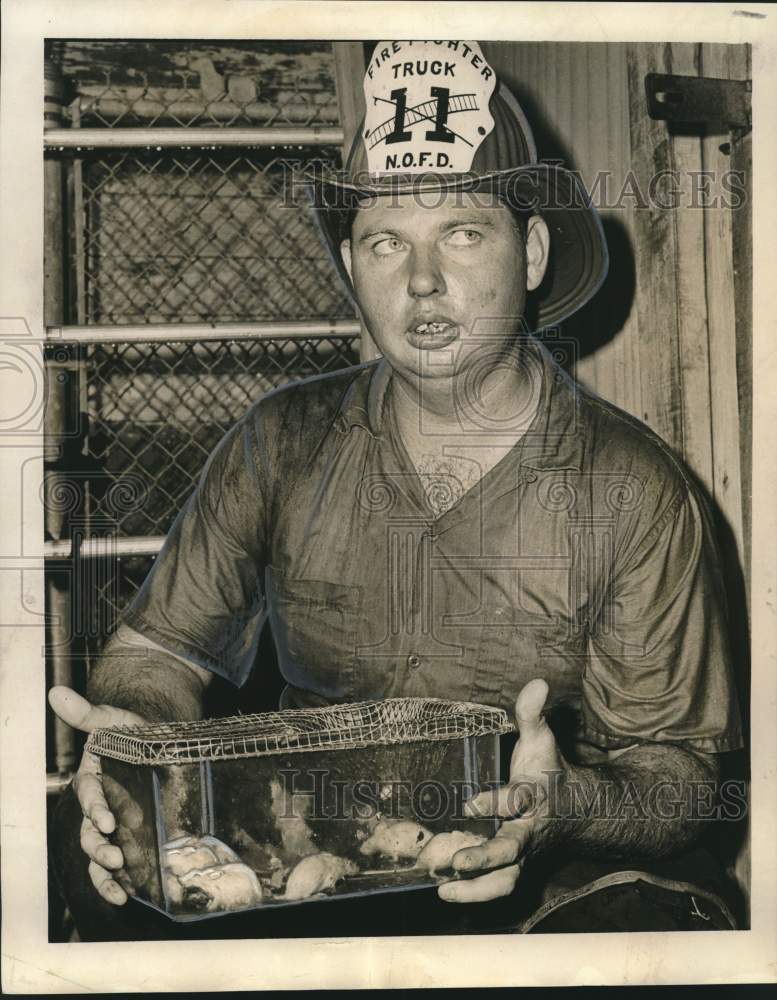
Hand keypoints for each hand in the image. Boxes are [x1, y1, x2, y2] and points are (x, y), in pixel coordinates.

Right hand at [48, 686, 146, 905]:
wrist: (156, 739)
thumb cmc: (131, 729)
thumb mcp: (112, 718)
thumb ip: (87, 713)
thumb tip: (56, 693)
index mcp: (93, 779)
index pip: (89, 796)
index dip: (95, 809)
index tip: (107, 819)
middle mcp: (99, 806)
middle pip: (90, 833)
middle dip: (99, 849)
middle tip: (115, 859)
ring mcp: (114, 824)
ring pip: (99, 854)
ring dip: (105, 873)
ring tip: (120, 888)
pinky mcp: (131, 835)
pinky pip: (119, 863)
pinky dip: (120, 881)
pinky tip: (129, 894)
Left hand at [439, 678, 572, 902]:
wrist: (580, 810)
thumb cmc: (550, 771)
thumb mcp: (542, 739)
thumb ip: (532, 713)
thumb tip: (536, 681)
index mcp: (535, 795)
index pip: (517, 799)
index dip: (497, 802)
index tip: (472, 803)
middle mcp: (531, 829)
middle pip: (512, 848)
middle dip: (486, 857)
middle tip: (457, 862)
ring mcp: (524, 852)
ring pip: (507, 877)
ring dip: (478, 888)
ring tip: (445, 888)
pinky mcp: (516, 866)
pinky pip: (499, 886)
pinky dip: (475, 893)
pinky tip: (445, 891)